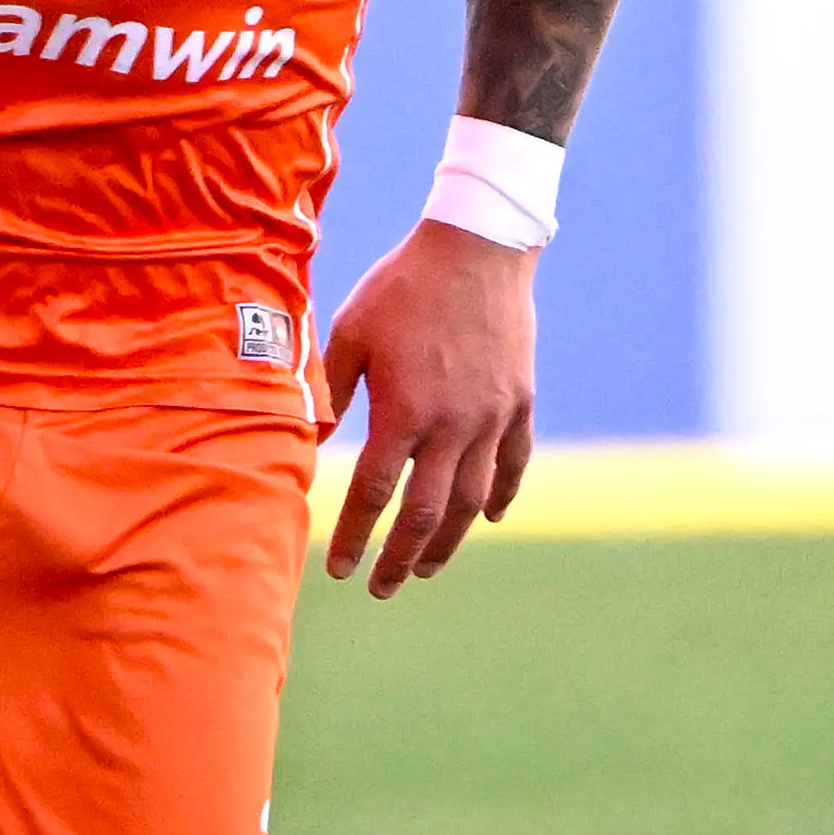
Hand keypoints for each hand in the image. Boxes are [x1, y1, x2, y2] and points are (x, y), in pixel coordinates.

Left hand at [317, 221, 534, 596]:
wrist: (478, 246)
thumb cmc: (403, 286)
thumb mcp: (350, 332)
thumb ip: (330, 392)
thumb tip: (313, 443)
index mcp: (403, 411)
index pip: (373, 493)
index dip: (356, 536)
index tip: (341, 569)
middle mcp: (452, 425)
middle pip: (427, 513)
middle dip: (401, 557)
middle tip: (382, 588)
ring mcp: (493, 416)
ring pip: (473, 499)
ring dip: (449, 541)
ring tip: (427, 567)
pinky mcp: (520, 401)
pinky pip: (513, 463)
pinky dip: (502, 495)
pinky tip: (489, 517)